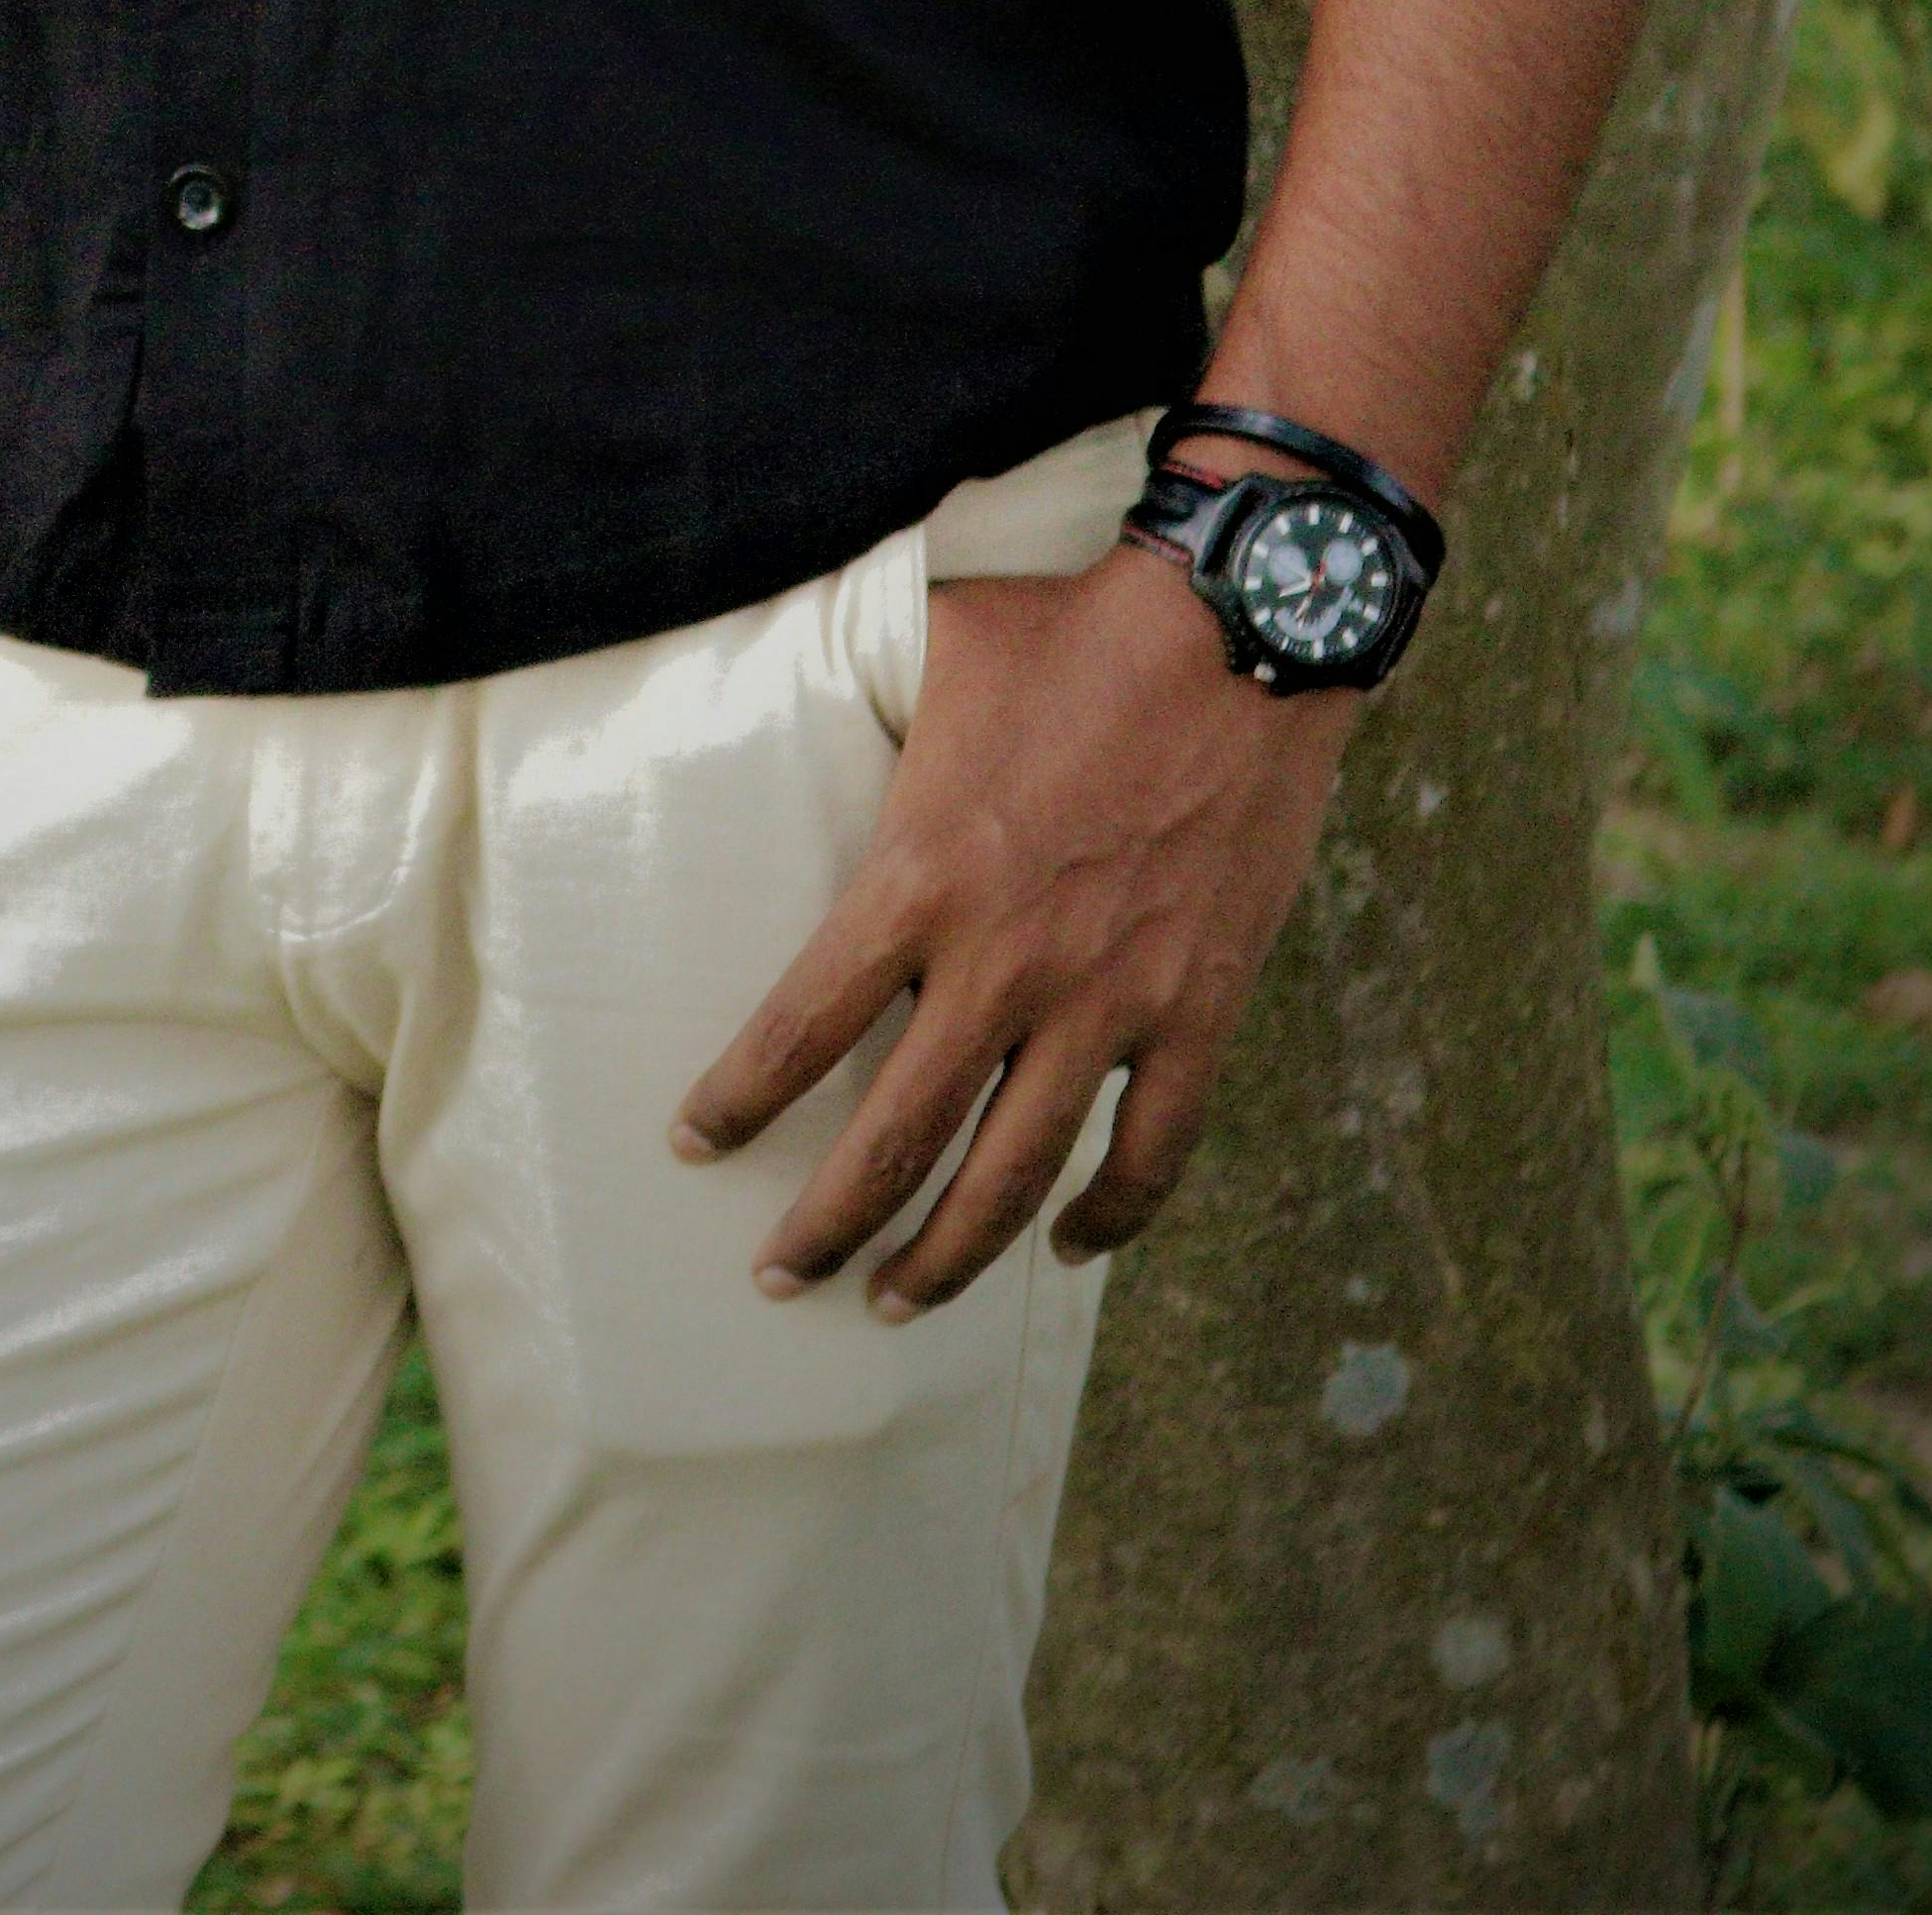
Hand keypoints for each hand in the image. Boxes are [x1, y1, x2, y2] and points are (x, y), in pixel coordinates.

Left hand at [670, 542, 1353, 1315]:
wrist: (1238, 633)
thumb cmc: (1072, 631)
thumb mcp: (935, 648)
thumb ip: (864, 691)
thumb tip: (794, 671)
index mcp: (921, 879)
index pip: (800, 1027)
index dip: (737, 1101)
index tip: (692, 1144)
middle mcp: (1004, 963)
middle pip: (895, 1141)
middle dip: (825, 1227)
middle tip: (779, 1277)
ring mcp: (1107, 1002)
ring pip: (1012, 1178)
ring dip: (946, 1256)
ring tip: (893, 1301)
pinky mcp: (1197, 1013)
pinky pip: (1149, 1154)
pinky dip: (1108, 1218)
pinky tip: (1067, 1243)